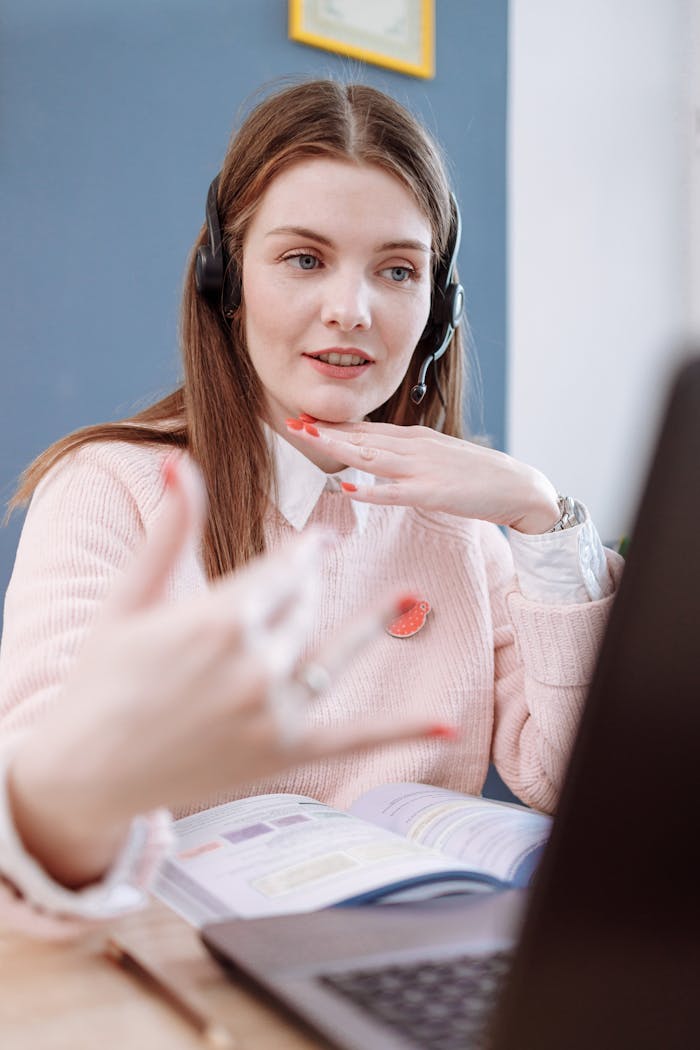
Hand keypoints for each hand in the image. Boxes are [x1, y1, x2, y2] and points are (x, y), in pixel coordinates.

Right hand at [8, 455, 447, 887]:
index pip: (285, 570)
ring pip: (331, 652)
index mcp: (222, 617)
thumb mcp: (133, 596)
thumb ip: (170, 529)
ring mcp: (276, 711)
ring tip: (403, 597)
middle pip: (306, 606)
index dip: (304, 551)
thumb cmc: (102, 677)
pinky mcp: (284, 752)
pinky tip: (445, 726)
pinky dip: (401, 732)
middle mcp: (257, 663)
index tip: (319, 539)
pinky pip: (355, 736)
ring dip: (366, 625)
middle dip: (309, 585)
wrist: (87, 769)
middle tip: (315, 570)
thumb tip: (175, 462)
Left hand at [287, 417, 559, 533]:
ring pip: (372, 457)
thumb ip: (407, 455)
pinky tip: (349, 488)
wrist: (518, 486)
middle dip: (326, 431)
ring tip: (310, 439)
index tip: (304, 419)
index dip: (334, 424)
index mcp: (414, 439)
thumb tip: (376, 457)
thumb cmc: (477, 475)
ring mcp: (423, 469)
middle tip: (292, 422)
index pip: (366, 429)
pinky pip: (395, 492)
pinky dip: (371, 490)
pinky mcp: (433, 493)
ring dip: (339, 447)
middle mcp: (414, 448)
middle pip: (362, 437)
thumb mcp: (437, 456)